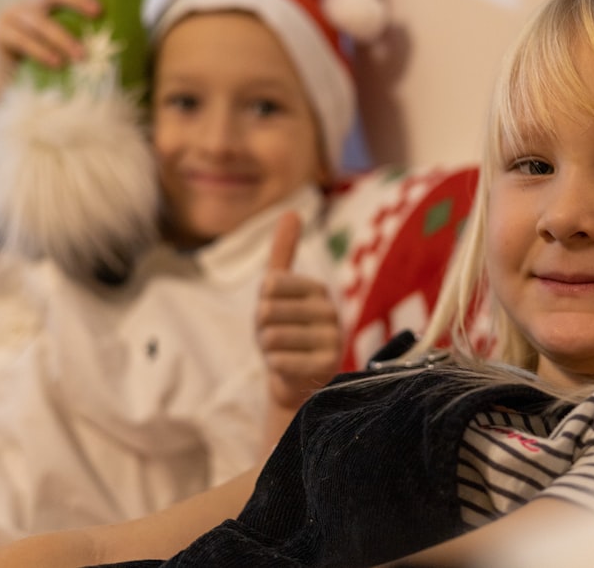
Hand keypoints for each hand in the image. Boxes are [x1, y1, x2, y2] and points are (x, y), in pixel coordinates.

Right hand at [0, 0, 101, 77]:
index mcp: (48, 1)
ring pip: (39, 21)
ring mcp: (12, 15)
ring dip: (63, 38)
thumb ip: (89, 32)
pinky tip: (57, 64)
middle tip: (98, 13)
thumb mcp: (71, 43)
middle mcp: (30, 3)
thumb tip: (131, 31)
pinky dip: (41, 52)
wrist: (19, 84)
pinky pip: (22, 39)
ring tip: (82, 56)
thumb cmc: (55, 63)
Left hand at [256, 212, 343, 412]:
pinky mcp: (327, 366)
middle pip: (268, 311)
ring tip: (283, 353)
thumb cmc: (284, 330)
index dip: (261, 304)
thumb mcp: (278, 290)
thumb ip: (283, 251)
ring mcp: (332, 339)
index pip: (270, 284)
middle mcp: (329, 310)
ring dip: (268, 349)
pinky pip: (281, 361)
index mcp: (316, 288)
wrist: (295, 380)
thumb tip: (292, 211)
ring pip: (272, 336)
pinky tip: (289, 368)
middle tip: (277, 338)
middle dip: (262, 328)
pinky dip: (276, 367)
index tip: (274, 315)